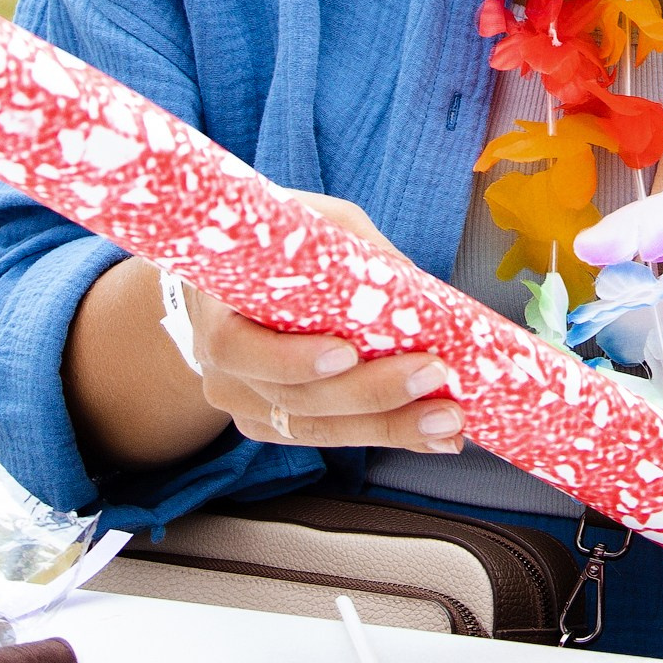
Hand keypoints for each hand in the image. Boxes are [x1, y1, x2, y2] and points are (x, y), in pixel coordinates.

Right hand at [171, 192, 466, 458]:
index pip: (237, 348)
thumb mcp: (315, 225)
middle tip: (432, 375)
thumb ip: (358, 253)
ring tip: (446, 421)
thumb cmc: (276, 247)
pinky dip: (384, 435)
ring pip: (316, 429)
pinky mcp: (272, 425)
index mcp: (216, 311)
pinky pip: (328, 437)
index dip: (290, 358)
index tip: (347, 352)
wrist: (231, 286)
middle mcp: (223, 370)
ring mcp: (245, 404)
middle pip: (293, 398)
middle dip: (369, 394)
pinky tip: (431, 437)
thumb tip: (420, 294)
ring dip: (389, 427)